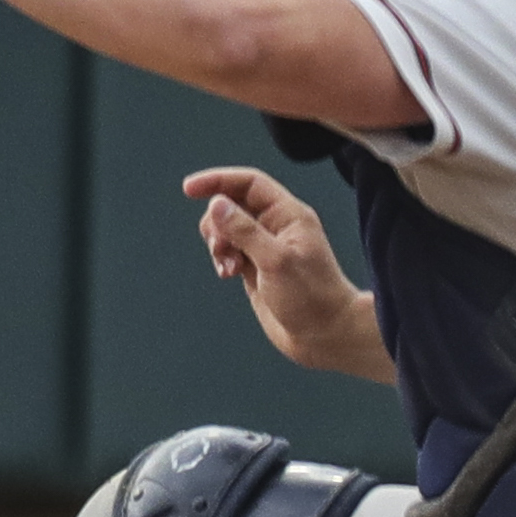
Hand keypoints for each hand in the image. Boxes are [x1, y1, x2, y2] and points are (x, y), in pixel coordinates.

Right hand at [184, 166, 385, 376]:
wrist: (325, 336)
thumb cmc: (311, 298)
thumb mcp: (276, 261)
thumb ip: (244, 231)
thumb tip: (216, 204)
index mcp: (288, 215)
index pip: (248, 183)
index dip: (218, 180)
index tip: (190, 189)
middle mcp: (276, 226)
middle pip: (232, 204)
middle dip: (216, 221)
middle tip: (219, 246)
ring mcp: (265, 247)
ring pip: (226, 228)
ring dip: (217, 242)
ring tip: (226, 265)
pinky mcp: (256, 267)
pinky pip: (228, 250)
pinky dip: (220, 257)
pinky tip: (227, 273)